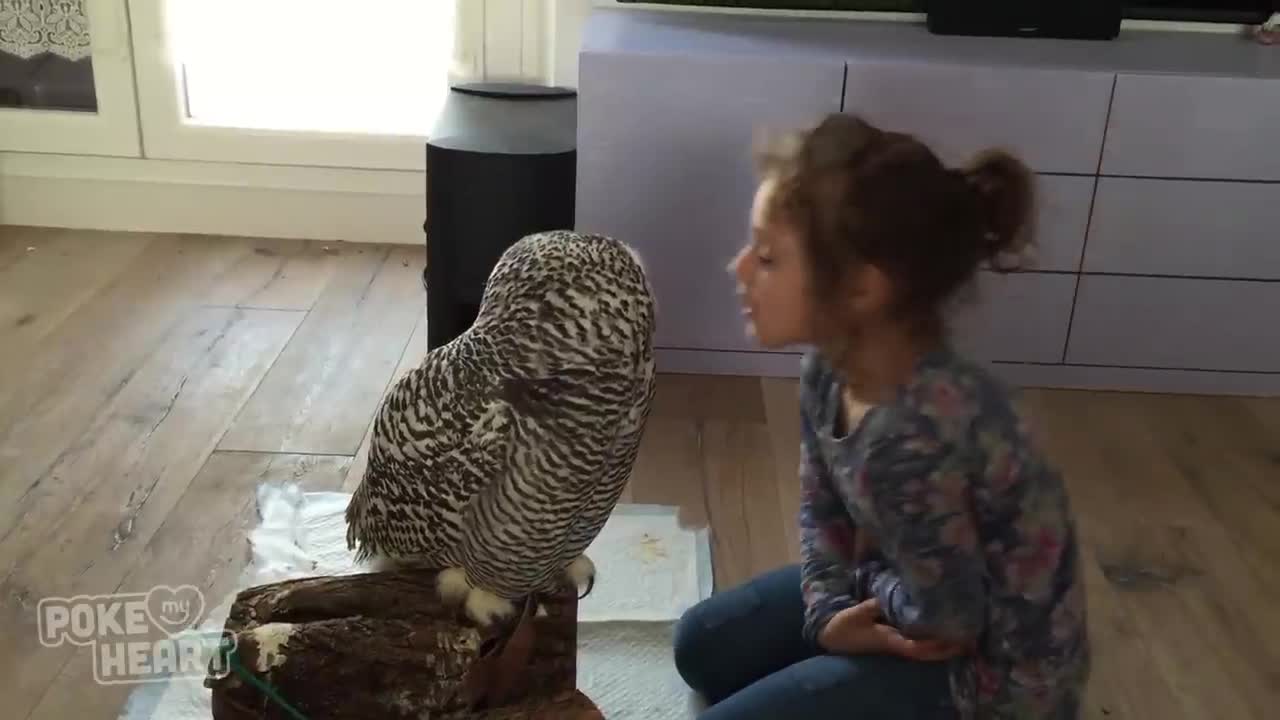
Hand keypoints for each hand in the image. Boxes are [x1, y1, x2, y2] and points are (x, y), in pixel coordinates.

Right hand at [817, 598, 967, 661]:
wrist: (832, 637)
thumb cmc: (844, 626)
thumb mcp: (857, 612)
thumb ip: (875, 605)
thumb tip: (894, 594)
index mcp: (889, 640)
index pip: (916, 647)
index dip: (934, 645)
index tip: (952, 639)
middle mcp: (896, 645)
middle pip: (926, 652)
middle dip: (947, 648)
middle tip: (969, 639)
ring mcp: (896, 645)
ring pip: (924, 650)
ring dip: (943, 646)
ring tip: (962, 636)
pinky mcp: (894, 641)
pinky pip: (918, 644)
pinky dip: (932, 641)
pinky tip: (941, 632)